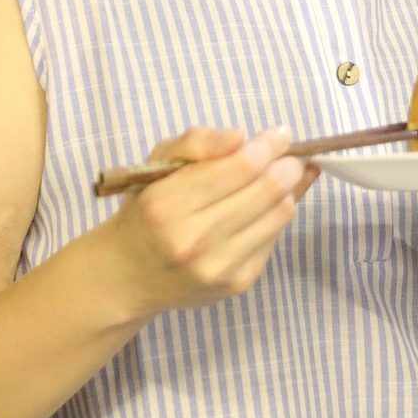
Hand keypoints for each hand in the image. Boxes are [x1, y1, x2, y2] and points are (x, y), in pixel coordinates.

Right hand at [98, 128, 310, 318]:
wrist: (129, 276)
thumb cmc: (146, 210)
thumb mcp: (157, 163)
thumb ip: (197, 142)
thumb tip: (241, 136)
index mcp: (168, 203)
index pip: (241, 166)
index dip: (269, 145)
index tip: (281, 134)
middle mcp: (193, 239)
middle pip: (268, 190)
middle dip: (288, 166)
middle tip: (288, 157)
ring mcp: (218, 266)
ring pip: (280, 214)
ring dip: (288, 190)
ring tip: (278, 179)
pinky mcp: (237, 283)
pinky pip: (275, 238)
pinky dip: (275, 217)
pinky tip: (263, 209)